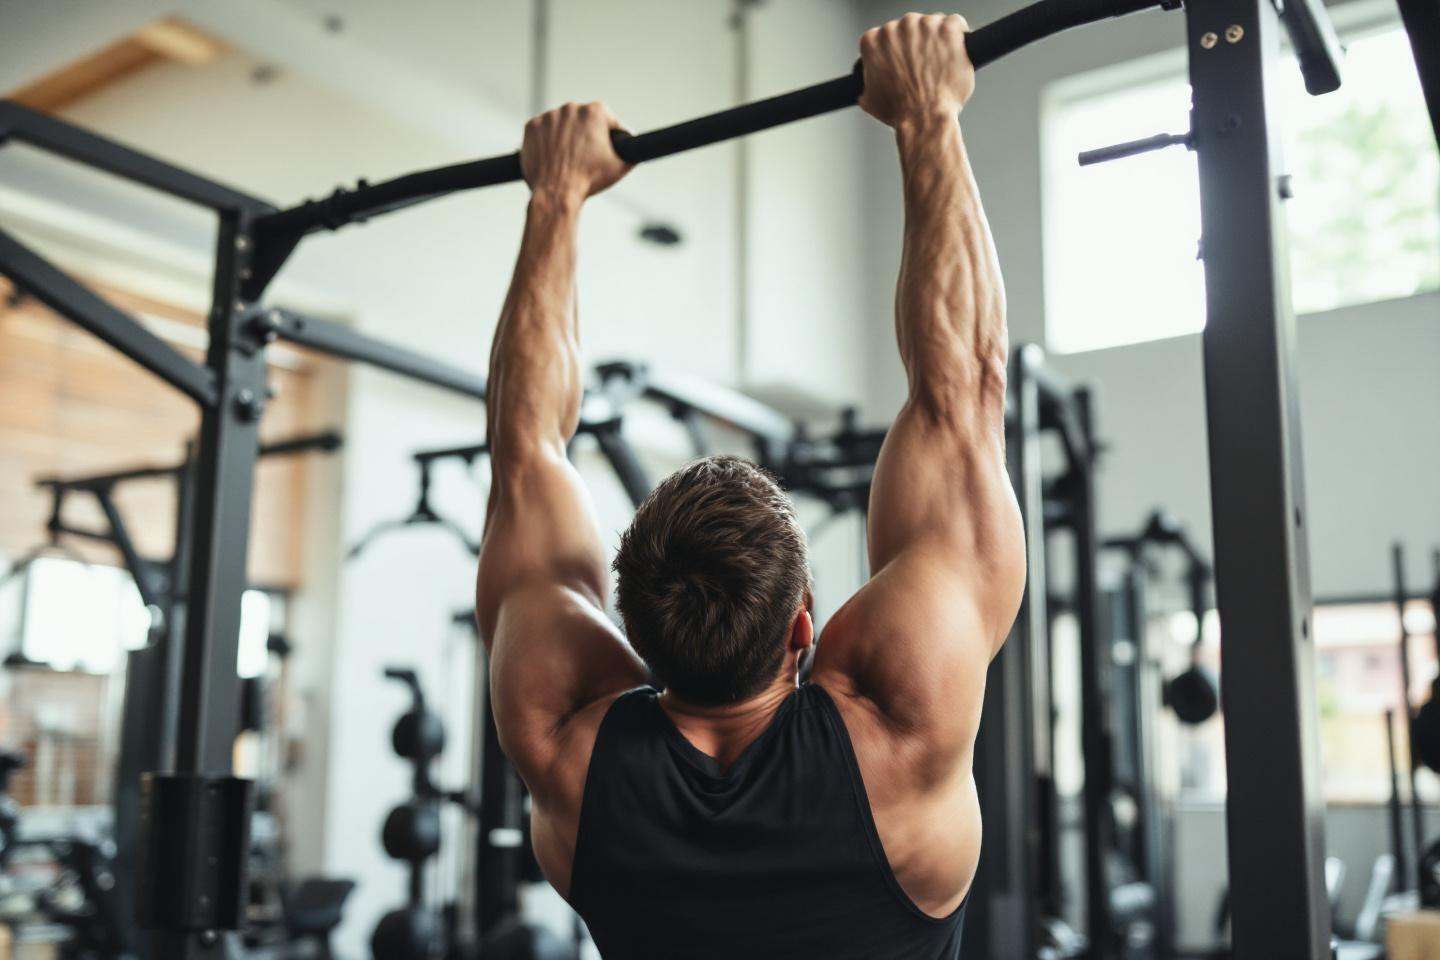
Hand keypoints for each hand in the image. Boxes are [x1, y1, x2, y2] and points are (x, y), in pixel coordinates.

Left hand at [520, 102, 631, 202]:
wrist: (557, 192)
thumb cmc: (589, 179)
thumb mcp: (621, 166)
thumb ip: (632, 151)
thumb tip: (633, 145)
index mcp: (595, 111)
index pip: (607, 120)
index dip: (610, 135)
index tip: (605, 148)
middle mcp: (571, 108)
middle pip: (582, 120)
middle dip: (585, 134)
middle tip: (585, 156)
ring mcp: (549, 116)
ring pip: (561, 124)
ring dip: (565, 137)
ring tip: (568, 158)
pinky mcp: (531, 126)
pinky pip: (542, 131)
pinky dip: (546, 141)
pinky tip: (553, 156)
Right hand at [858, 13, 974, 129]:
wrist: (924, 118)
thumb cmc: (902, 112)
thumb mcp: (873, 101)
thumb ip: (869, 87)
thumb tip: (866, 92)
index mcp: (873, 41)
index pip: (886, 35)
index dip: (899, 48)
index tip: (907, 59)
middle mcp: (897, 28)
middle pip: (911, 26)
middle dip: (919, 43)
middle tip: (926, 66)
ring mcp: (924, 26)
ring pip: (935, 23)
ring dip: (939, 40)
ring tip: (942, 65)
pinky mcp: (948, 28)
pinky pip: (956, 23)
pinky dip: (959, 37)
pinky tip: (957, 54)